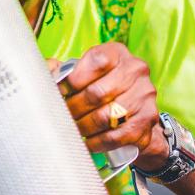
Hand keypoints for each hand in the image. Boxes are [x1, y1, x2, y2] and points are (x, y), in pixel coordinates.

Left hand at [59, 43, 168, 172]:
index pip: (96, 61)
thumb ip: (64, 70)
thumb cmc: (104, 86)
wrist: (136, 109)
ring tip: (74, 129)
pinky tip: (88, 142)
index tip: (60, 92)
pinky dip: (98, 142)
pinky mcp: (148, 118)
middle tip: (64, 116)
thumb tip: (47, 70)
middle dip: (74, 108)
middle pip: (97, 93)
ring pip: (106, 116)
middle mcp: (135, 69)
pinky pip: (117, 135)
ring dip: (84, 127)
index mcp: (117, 53)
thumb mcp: (87, 71)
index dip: (73, 80)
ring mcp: (144, 94)